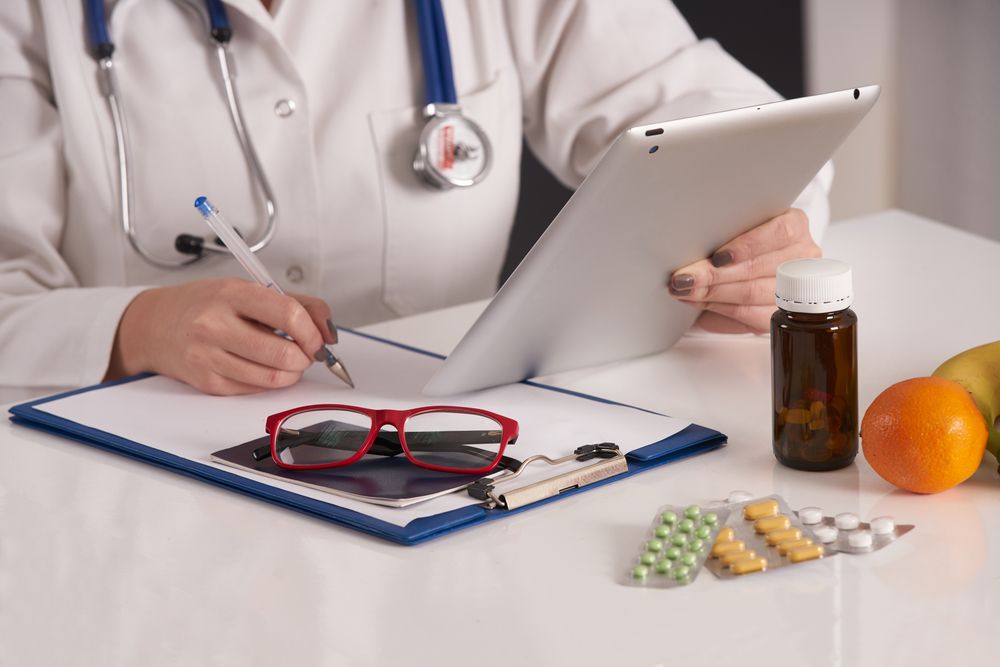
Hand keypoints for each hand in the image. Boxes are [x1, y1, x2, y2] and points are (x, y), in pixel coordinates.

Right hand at [106, 278, 336, 394]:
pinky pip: (254, 390)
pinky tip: (264, 368)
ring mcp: (208, 357)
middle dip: (306, 357)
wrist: (155, 325)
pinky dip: (269, 382)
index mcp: (231, 294)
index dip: (313, 331)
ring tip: (288, 361)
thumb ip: (296, 303)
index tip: (317, 337)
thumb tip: (329, 330)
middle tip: (306, 352)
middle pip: (283, 353)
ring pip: (272, 378)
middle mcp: (215, 325)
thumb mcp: (247, 289)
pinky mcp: (207, 383)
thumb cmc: (206, 304)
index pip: (289, 315)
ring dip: (291, 373)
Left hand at [667, 209, 820, 333]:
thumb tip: (693, 240)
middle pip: (759, 267)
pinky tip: (699, 302)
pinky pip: (751, 315)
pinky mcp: (780, 312)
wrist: (742, 265)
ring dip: (712, 294)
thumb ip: (724, 230)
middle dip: (715, 275)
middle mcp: (802, 255)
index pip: (779, 233)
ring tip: (685, 290)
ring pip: (752, 292)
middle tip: (684, 277)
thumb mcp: (733, 228)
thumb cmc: (735, 241)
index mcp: (795, 224)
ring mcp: (796, 286)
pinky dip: (719, 309)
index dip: (746, 246)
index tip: (717, 257)